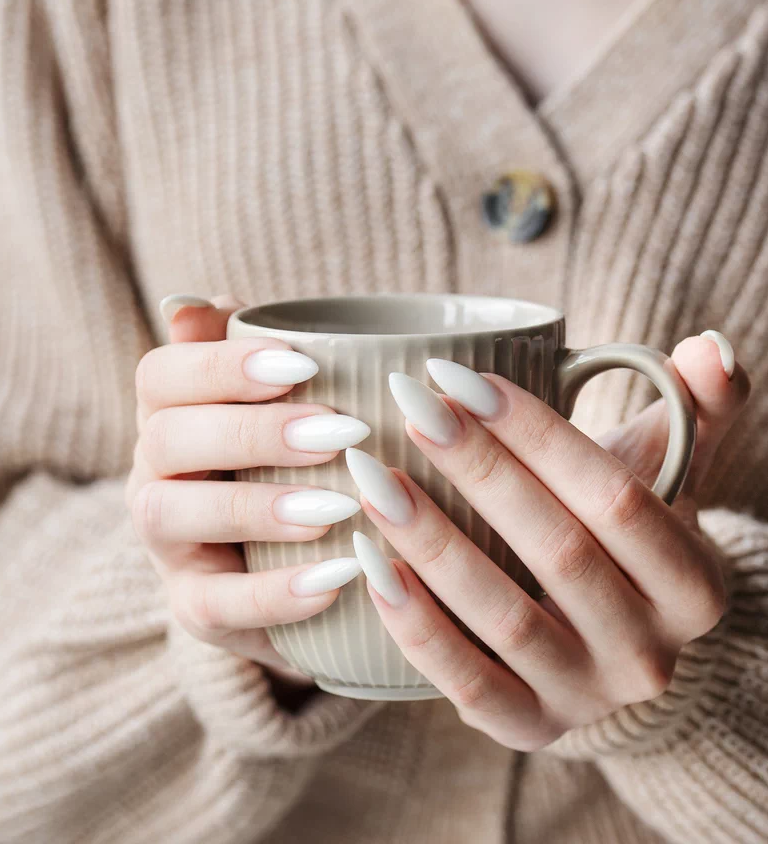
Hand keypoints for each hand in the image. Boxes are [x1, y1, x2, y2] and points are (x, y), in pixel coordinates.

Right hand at [126, 294, 368, 686]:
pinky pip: (214, 606)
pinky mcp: (192, 609)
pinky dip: (275, 594)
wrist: (293, 563)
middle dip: (253, 431)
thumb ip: (248, 349)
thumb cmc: (292, 458)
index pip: (161, 375)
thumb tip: (193, 302)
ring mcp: (165, 545)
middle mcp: (152, 473)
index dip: (223, 365)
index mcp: (170, 413)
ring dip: (258, 507)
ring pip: (172, 516)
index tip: (304, 363)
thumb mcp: (283, 401)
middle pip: (166, 438)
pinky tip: (339, 577)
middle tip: (341, 432)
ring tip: (339, 506)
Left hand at [346, 333, 749, 749]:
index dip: (538, 434)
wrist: (605, 632)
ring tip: (371, 476)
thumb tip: (708, 349)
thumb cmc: (623, 531)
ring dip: (432, 542)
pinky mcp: (528, 728)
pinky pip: (466, 682)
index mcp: (694, 585)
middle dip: (479, 470)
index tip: (462, 378)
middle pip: (558, 552)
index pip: (618, 497)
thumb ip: (695, 409)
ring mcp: (588, 700)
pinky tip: (369, 561)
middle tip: (411, 406)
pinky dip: (415, 624)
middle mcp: (651, 654)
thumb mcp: (666, 471)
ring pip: (506, 619)